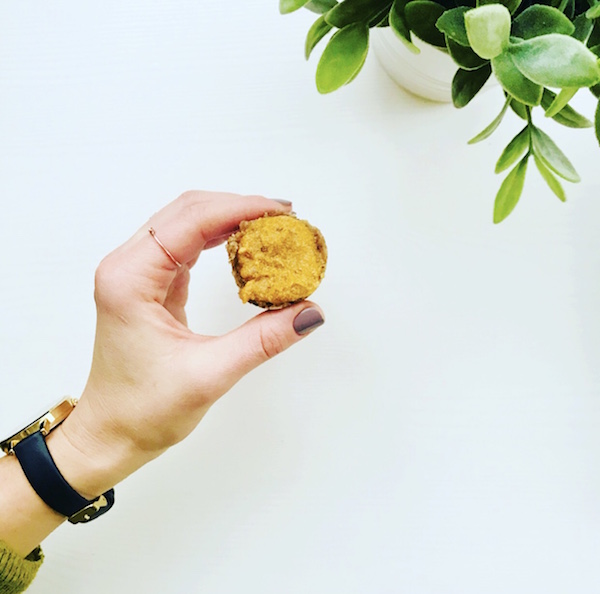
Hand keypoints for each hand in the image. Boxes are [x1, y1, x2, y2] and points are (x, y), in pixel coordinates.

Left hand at [46, 191, 324, 499]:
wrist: (110, 433)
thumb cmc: (142, 410)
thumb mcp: (209, 375)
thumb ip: (263, 340)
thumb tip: (310, 312)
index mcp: (130, 280)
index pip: (191, 221)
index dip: (240, 209)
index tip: (282, 214)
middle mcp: (127, 267)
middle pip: (187, 211)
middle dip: (238, 208)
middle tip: (285, 219)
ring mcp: (136, 273)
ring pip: (185, 223)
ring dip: (229, 219)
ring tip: (272, 228)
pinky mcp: (149, 285)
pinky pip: (186, 245)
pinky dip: (218, 239)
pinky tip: (245, 246)